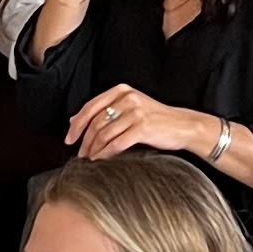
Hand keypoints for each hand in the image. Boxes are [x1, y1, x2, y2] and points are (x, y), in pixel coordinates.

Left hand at [73, 84, 202, 162]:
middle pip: (95, 122)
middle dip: (84, 141)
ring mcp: (135, 112)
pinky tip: (101, 160)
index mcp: (121, 91)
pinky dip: (105, 153)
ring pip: (104, 133)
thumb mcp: (130, 108)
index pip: (90, 107)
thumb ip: (105, 111)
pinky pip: (116, 143)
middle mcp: (127, 98)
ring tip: (89, 159)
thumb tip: (74, 120)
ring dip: (93, 149)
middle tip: (80, 154)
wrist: (183, 126)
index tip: (69, 139)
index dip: (77, 125)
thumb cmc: (155, 119)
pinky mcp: (142, 127)